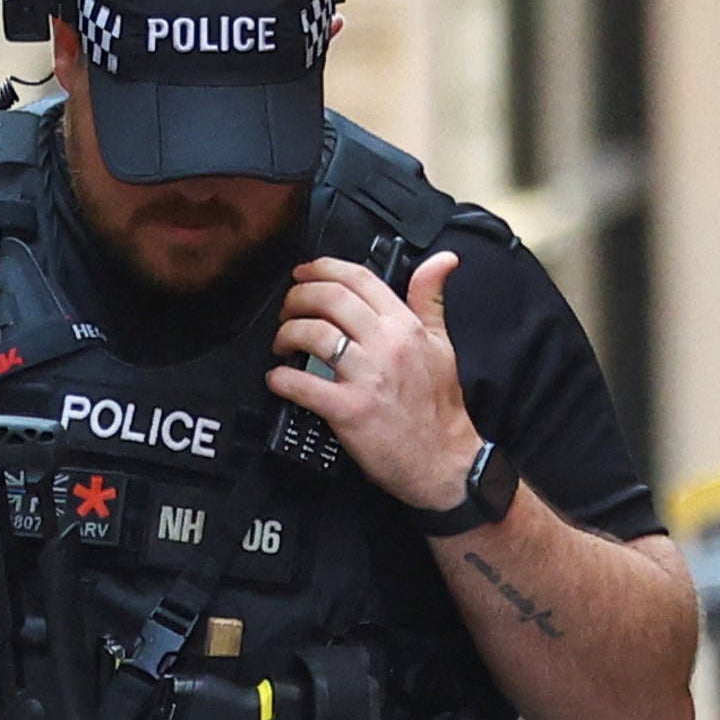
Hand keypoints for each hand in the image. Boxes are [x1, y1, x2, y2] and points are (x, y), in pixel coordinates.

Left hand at [269, 249, 488, 513]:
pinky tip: (276, 379)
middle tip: (286, 309)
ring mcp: (366, 377)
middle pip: (330, 299)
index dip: (323, 269)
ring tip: (281, 343)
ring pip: (313, 334)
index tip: (304, 274)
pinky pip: (303, 385)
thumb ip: (430, 299)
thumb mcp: (441, 343)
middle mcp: (386, 344)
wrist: (442, 460)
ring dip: (286, 333)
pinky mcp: (349, 411)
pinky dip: (281, 379)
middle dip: (298, 297)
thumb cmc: (438, 406)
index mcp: (404, 326)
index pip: (359, 279)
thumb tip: (442, 259)